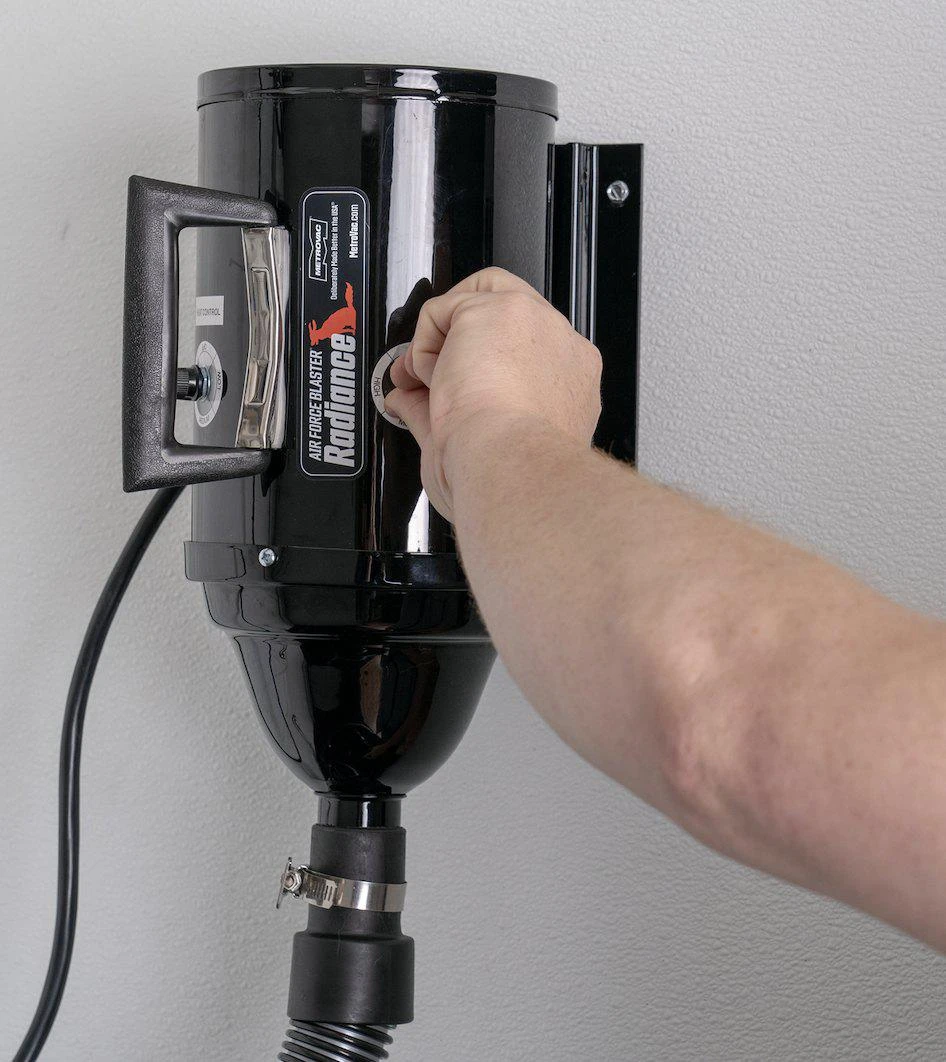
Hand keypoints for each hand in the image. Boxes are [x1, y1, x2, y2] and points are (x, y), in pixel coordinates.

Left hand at [384, 267, 601, 520]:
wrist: (510, 467)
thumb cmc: (504, 472)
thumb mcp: (471, 442)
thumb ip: (437, 412)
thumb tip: (404, 401)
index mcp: (567, 386)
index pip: (522, 354)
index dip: (478, 364)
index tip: (450, 389)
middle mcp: (560, 350)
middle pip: (505, 310)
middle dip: (458, 336)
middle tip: (429, 376)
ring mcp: (536, 323)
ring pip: (475, 299)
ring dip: (440, 343)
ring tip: (431, 387)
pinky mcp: (500, 309)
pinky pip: (442, 309)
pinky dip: (422, 345)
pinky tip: (433, 381)